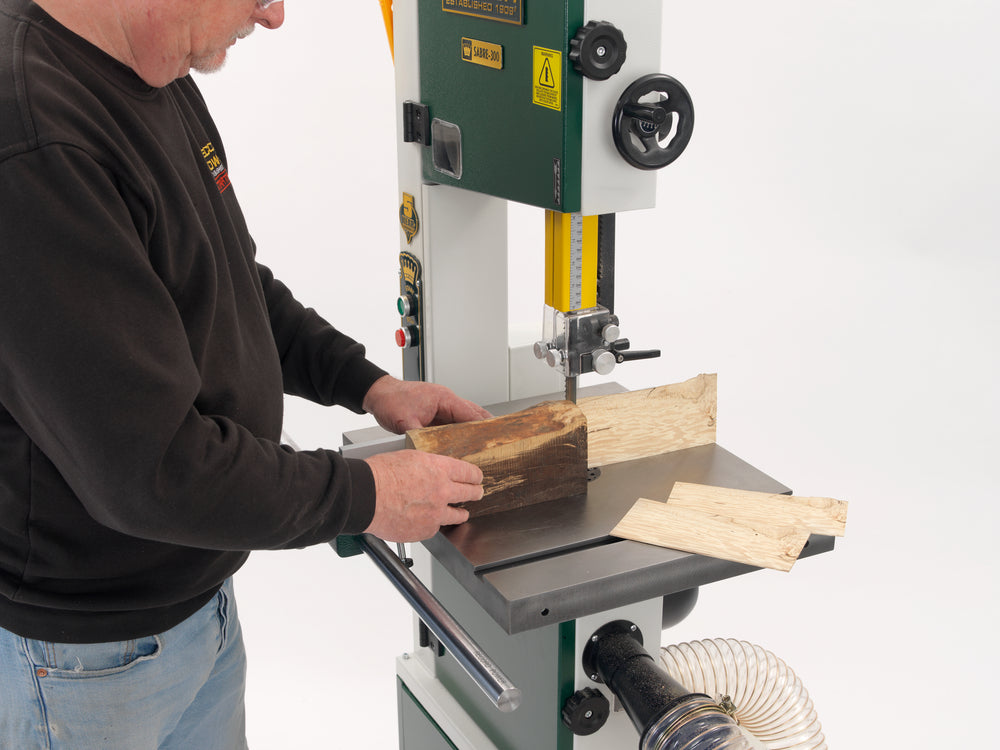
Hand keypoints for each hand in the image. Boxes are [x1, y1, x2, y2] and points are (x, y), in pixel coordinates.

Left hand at [362, 375, 491, 433]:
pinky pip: (453, 423)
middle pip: (473, 414)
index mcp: (444, 398)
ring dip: (473, 430)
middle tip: (497, 441)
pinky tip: (463, 443)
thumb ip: (420, 436)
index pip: (471, 413)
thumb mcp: (405, 421)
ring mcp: (441, 406)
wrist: (377, 393)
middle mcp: (446, 400)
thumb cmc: (390, 399)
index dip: (484, 426)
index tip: (495, 437)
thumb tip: (429, 452)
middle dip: (485, 427)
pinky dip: (461, 431)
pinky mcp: (435, 413)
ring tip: (486, 445)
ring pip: (464, 418)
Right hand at [364, 450, 483, 541]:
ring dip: (461, 513)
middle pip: (469, 493)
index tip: (477, 478)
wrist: (366, 496)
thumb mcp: (408, 457)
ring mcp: (436, 512)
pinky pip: (436, 528)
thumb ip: (427, 466)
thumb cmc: (379, 475)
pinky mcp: (425, 530)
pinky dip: (434, 524)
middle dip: (475, 492)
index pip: (468, 472)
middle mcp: (442, 491)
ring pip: (457, 515)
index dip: (475, 475)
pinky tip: (429, 521)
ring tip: (462, 513)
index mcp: (439, 469)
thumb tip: (431, 471)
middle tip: (477, 493)